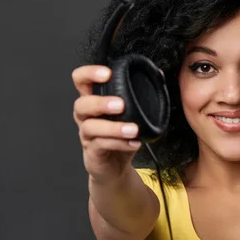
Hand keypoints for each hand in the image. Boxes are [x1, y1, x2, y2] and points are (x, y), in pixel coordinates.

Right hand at [72, 65, 141, 182]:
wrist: (115, 166)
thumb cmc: (120, 134)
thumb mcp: (130, 112)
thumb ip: (140, 93)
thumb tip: (158, 74)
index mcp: (92, 99)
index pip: (81, 80)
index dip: (90, 73)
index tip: (107, 73)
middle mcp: (85, 116)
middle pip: (81, 104)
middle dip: (100, 102)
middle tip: (121, 105)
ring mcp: (86, 135)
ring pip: (90, 127)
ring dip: (113, 127)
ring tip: (133, 129)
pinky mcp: (92, 151)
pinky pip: (101, 145)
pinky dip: (119, 143)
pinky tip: (134, 143)